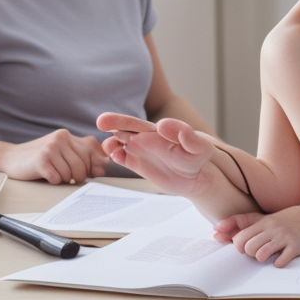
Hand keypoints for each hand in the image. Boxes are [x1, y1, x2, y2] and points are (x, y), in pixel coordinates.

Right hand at [0, 129, 107, 183]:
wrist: (10, 158)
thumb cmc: (40, 159)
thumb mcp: (63, 154)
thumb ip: (83, 158)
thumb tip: (102, 168)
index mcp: (68, 135)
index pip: (92, 151)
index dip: (92, 165)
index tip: (89, 172)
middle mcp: (61, 138)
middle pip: (83, 164)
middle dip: (78, 176)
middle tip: (68, 177)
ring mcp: (50, 147)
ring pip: (71, 173)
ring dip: (64, 179)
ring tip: (55, 174)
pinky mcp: (41, 159)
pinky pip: (57, 177)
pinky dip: (54, 181)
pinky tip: (47, 176)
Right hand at [97, 113, 214, 196]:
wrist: (196, 178)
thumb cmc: (197, 159)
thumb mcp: (197, 148)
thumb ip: (186, 135)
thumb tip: (163, 124)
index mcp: (159, 131)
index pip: (140, 124)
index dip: (127, 122)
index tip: (117, 128)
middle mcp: (148, 137)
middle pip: (127, 128)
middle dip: (115, 123)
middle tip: (101, 121)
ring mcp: (142, 150)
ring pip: (122, 142)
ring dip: (112, 142)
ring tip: (109, 147)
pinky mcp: (139, 163)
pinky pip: (124, 158)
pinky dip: (116, 156)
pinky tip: (114, 156)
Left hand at [214, 205, 299, 267]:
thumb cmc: (288, 221)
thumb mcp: (268, 219)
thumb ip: (248, 225)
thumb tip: (222, 233)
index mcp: (263, 221)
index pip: (240, 225)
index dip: (227, 232)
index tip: (217, 234)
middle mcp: (271, 228)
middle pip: (246, 244)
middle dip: (247, 252)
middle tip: (254, 251)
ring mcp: (283, 237)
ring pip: (260, 253)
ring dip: (260, 258)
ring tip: (267, 256)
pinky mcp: (295, 246)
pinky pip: (280, 261)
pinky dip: (278, 264)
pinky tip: (280, 260)